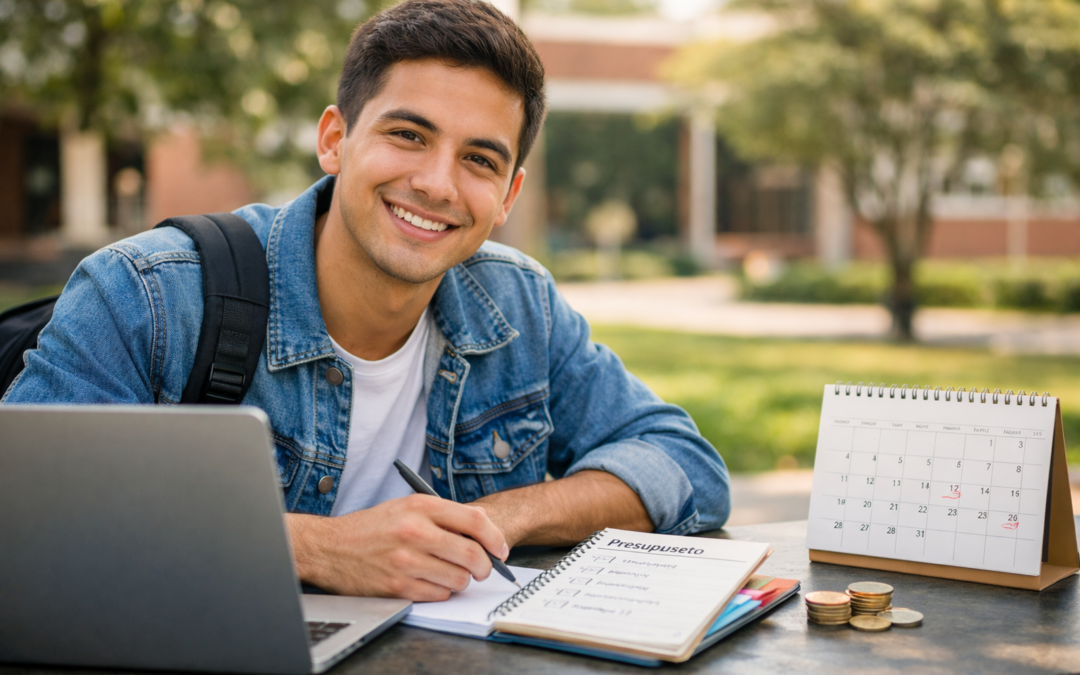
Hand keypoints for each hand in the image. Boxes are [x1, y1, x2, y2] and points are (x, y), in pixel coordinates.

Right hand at [287, 494, 508, 600]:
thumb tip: (484, 523)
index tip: (501, 549)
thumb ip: (444, 513)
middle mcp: (415, 532)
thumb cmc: (372, 527)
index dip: (496, 538)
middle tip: (482, 569)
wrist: (330, 547)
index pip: (476, 521)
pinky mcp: (397, 587)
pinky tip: (429, 582)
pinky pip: (439, 594)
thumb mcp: (408, 506)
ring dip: (461, 580)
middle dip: (485, 566)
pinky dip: (441, 591)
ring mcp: (406, 561)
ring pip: (459, 579)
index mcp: (421, 507)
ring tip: (449, 573)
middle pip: (473, 555)